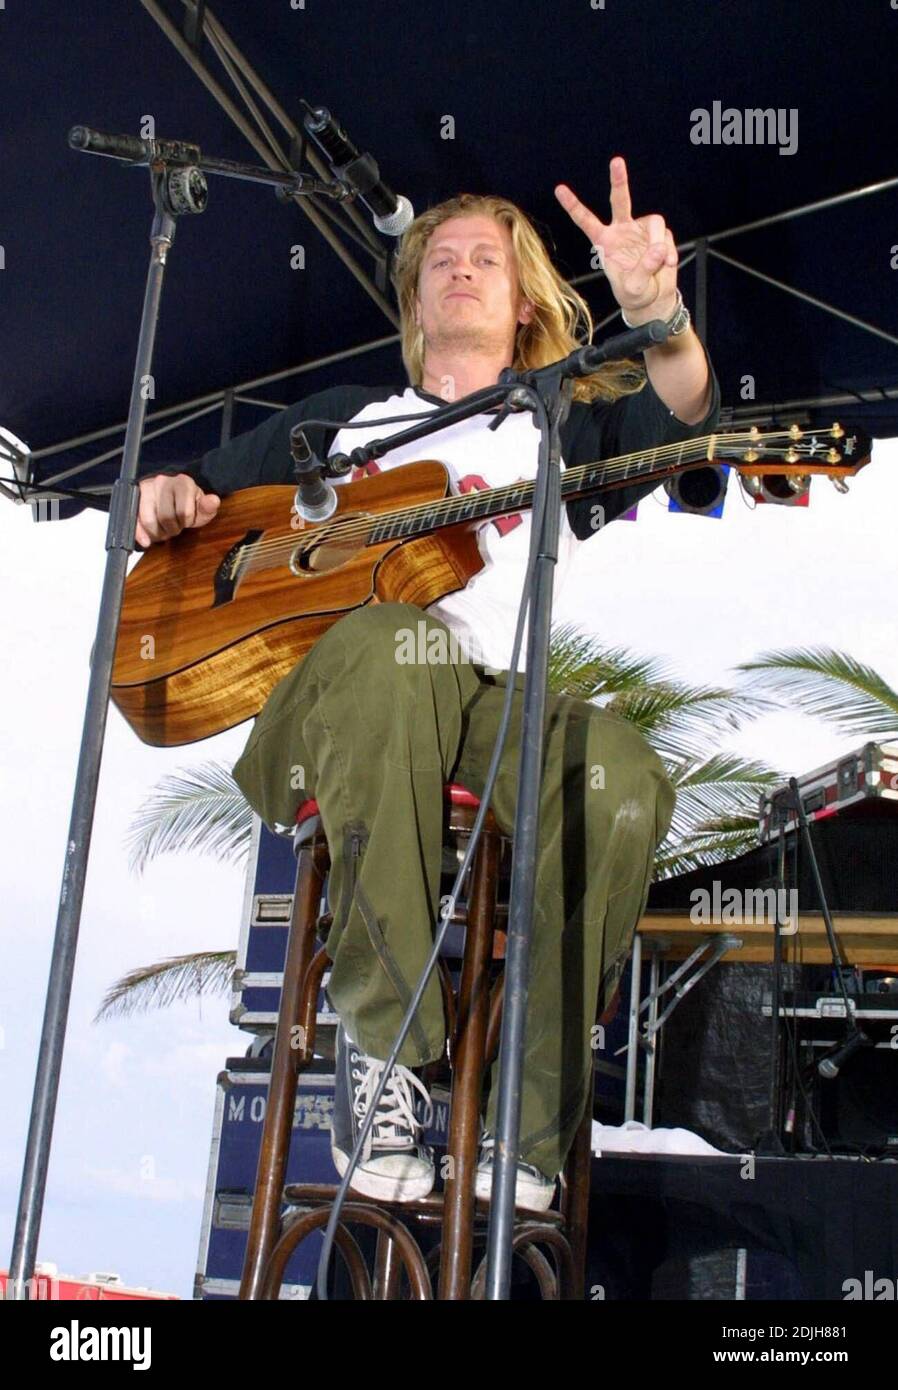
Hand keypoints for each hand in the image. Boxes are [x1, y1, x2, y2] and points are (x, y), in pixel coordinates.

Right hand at [136, 473, 219, 546]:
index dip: (186, 522)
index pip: (184, 513)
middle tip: (174, 526)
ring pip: (150, 521)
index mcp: (183, 483)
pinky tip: (146, 541)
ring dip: (158, 533)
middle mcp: (163, 482)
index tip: (187, 520)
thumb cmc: (187, 503)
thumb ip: (207, 508)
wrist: (168, 494)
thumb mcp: (200, 507)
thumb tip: (213, 501)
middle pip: (166, 518)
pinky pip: (134, 521)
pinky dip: (140, 534)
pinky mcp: (133, 498)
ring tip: (163, 528)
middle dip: (172, 529)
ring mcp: (146, 489)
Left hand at [555, 156, 678, 321]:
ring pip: (654, 222)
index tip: (559, 189)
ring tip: (661, 263)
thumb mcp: (635, 288)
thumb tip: (658, 249)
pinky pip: (666, 236)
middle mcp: (622, 230)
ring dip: (659, 242)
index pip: (586, 221)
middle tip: (616, 161)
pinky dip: (669, 252)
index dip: (573, 206)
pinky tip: (668, 264)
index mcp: (604, 242)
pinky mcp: (659, 234)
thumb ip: (644, 269)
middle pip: (619, 200)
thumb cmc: (635, 293)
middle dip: (619, 180)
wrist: (654, 297)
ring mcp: (641, 230)